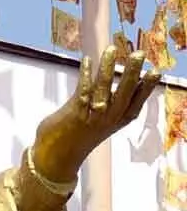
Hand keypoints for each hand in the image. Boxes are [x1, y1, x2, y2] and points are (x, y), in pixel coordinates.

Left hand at [33, 46, 159, 182]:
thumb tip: (122, 86)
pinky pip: (82, 91)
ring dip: (107, 68)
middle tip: (139, 54)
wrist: (55, 160)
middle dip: (131, 72)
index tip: (155, 71)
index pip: (136, 103)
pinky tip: (87, 61)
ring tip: (111, 49)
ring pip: (102, 89)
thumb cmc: (79, 137)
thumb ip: (112, 106)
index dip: (146, 87)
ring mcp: (91, 116)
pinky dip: (85, 75)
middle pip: (123, 93)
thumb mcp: (102, 123)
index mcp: (118, 121)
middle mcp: (108, 119)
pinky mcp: (74, 114)